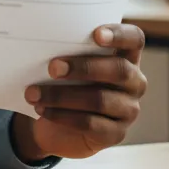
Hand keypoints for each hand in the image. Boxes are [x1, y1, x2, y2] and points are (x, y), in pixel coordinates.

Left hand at [11, 24, 146, 161]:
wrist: (58, 126)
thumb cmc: (64, 84)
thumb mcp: (67, 65)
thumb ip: (65, 51)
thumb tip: (41, 42)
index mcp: (125, 56)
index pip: (134, 39)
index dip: (119, 35)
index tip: (96, 34)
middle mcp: (133, 82)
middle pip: (119, 70)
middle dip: (84, 67)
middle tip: (53, 68)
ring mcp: (128, 109)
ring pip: (100, 100)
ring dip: (62, 95)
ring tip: (34, 93)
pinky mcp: (115, 134)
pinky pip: (90, 123)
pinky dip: (62, 116)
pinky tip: (42, 110)